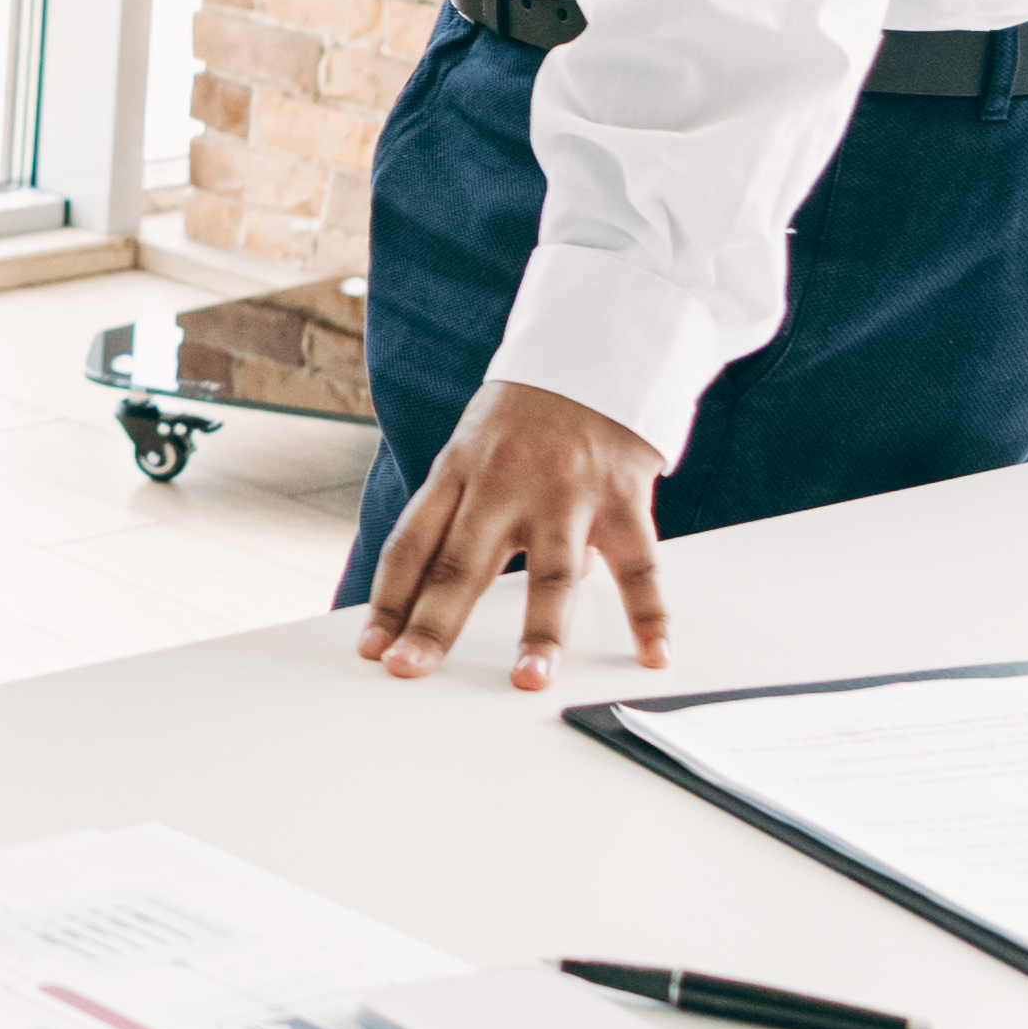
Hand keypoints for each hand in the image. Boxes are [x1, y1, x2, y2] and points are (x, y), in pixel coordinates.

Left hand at [358, 378, 673, 687]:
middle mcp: (505, 484)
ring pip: (549, 572)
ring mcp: (566, 493)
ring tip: (528, 678)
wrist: (595, 350)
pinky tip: (653, 653)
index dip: (389, 599)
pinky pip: (638, 565)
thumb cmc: (525, 416)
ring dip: (539, 631)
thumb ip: (461, 519)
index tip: (374, 649)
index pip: (412, 543)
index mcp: (458, 472)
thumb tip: (440, 596)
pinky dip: (650, 613)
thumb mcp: (474, 451)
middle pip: (462, 562)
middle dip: (434, 622)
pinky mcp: (622, 497)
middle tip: (412, 669)